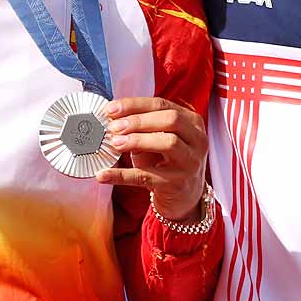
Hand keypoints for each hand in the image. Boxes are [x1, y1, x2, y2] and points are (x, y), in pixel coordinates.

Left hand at [100, 97, 209, 221]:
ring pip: (168, 142)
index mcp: (192, 122)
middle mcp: (197, 140)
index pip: (162, 105)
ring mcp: (190, 162)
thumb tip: (112, 119)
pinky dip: (122, 176)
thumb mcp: (159, 138)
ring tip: (114, 143)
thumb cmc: (168, 160)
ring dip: (137, 140)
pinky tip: (103, 175)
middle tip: (114, 127)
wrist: (185, 195)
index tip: (111, 109)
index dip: (135, 105)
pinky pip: (146, 177)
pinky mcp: (177, 184)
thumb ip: (143, 126)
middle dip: (138, 121)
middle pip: (170, 120)